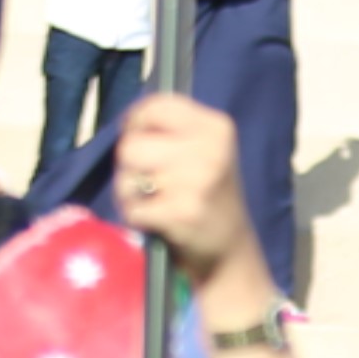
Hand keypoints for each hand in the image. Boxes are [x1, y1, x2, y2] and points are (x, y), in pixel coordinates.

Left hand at [107, 88, 266, 302]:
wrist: (230, 251)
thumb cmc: (208, 196)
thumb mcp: (204, 150)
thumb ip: (171, 129)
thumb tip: (128, 121)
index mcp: (217, 127)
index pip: (155, 106)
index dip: (136, 123)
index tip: (143, 140)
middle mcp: (210, 150)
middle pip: (132, 143)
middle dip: (131, 165)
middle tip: (152, 181)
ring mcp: (197, 182)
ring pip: (128, 176)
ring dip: (131, 192)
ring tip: (156, 201)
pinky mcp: (182, 213)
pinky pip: (133, 207)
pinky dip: (137, 217)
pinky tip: (158, 221)